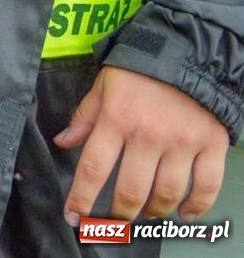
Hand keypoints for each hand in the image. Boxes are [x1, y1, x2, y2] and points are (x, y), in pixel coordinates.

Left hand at [56, 65, 229, 222]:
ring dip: (153, 211)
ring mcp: (182, 142)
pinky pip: (207, 186)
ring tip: (145, 214)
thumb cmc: (139, 70)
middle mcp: (148, 135)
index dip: (82, 198)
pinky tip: (184, 214)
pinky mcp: (211, 144)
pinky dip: (197, 207)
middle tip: (114, 222)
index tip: (74, 218)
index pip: (93, 168)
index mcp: (116, 120)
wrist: (187, 52)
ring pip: (166, 193)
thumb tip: (63, 143)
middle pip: (131, 190)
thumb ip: (84, 117)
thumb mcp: (103, 87)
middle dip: (119, 214)